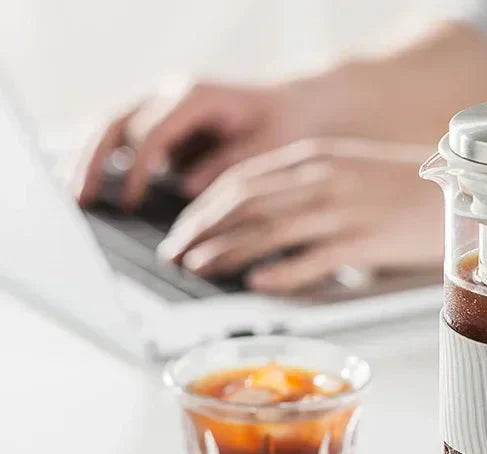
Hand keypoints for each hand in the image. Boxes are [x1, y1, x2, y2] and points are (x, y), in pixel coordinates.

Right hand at [72, 78, 305, 208]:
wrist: (292, 107)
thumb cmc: (283, 128)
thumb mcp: (265, 151)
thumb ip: (226, 167)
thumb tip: (187, 189)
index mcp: (196, 97)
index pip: (153, 133)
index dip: (138, 170)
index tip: (127, 201)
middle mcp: (170, 95)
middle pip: (117, 123)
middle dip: (93, 161)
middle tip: (79, 198)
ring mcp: (160, 106)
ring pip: (110, 126)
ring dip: (87, 160)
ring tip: (71, 194)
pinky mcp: (159, 122)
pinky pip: (121, 138)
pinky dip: (101, 159)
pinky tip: (86, 184)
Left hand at [157, 138, 443, 292]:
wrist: (455, 194)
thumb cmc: (399, 189)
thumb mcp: (344, 173)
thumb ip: (302, 191)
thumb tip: (258, 220)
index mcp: (314, 159)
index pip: (241, 181)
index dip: (204, 208)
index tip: (182, 231)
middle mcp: (322, 180)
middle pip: (245, 203)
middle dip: (202, 230)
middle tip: (176, 255)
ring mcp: (343, 209)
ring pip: (270, 230)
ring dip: (228, 251)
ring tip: (200, 269)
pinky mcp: (366, 240)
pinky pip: (314, 259)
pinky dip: (282, 272)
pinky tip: (258, 285)